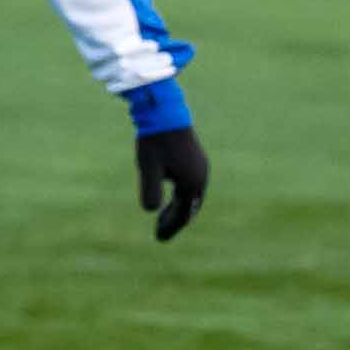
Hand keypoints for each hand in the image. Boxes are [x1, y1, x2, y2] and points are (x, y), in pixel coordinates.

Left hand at [135, 127, 209, 242]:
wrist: (165, 111)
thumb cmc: (155, 140)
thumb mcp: (148, 168)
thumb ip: (150, 191)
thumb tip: (151, 211)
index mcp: (192, 183)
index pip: (183, 214)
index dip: (171, 227)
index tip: (159, 238)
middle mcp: (201, 177)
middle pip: (190, 207)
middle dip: (176, 221)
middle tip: (161, 232)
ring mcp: (200, 166)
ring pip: (192, 196)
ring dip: (179, 208)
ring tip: (164, 217)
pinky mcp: (195, 158)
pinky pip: (191, 184)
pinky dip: (182, 196)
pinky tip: (171, 195)